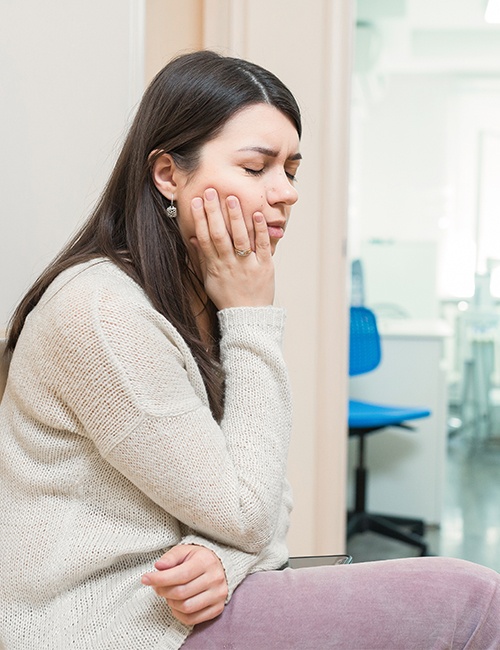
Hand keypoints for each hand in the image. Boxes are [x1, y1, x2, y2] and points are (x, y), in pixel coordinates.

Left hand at [141, 544, 227, 625]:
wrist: (218, 567)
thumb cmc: (196, 559)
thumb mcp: (183, 551)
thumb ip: (170, 557)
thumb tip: (158, 566)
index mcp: (206, 561)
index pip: (180, 575)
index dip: (160, 579)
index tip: (145, 578)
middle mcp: (215, 579)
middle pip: (181, 593)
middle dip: (163, 591)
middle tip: (157, 586)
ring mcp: (218, 595)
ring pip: (186, 608)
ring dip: (171, 603)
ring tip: (169, 594)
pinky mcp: (218, 609)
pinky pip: (192, 619)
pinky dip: (179, 614)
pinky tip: (176, 604)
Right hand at [190, 188, 274, 309]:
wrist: (248, 317)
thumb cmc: (227, 297)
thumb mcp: (209, 279)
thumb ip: (202, 258)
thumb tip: (192, 237)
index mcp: (215, 267)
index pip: (205, 239)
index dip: (200, 219)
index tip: (197, 202)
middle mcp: (229, 264)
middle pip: (220, 235)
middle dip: (214, 212)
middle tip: (211, 191)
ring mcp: (247, 266)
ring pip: (240, 238)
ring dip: (236, 217)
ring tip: (232, 198)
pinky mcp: (264, 267)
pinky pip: (261, 247)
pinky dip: (260, 231)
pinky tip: (257, 215)